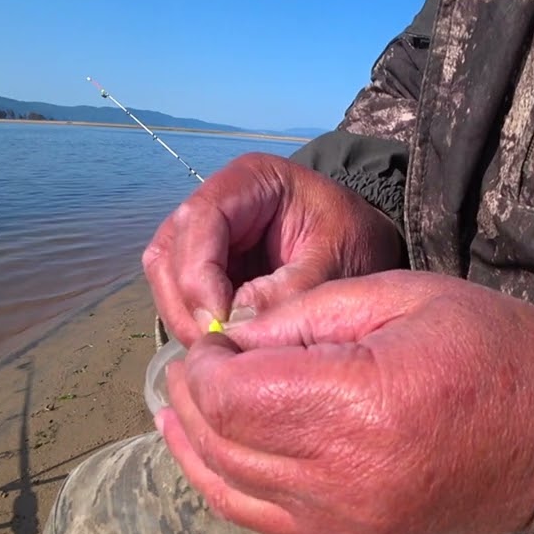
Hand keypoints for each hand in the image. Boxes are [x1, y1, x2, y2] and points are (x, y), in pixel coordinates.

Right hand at [142, 152, 402, 344]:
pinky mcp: (206, 270)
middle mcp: (217, 203)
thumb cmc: (356, 242)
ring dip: (185, 319)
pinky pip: (181, 298)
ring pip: (167, 279)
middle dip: (187, 304)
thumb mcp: (338, 262)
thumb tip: (234, 325)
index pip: (200, 219)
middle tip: (217, 349)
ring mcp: (206, 238)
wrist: (366, 248)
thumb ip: (291, 291)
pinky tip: (224, 348)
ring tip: (222, 352)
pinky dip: (195, 326)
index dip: (199, 274)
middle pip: (170, 251)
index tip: (220, 324)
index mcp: (251, 180)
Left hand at [156, 270, 533, 533]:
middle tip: (192, 363)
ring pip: (231, 488)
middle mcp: (346, 474)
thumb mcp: (402, 297)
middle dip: (191, 399)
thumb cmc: (494, 350)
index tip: (208, 338)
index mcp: (362, 402)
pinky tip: (205, 452)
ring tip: (180, 404)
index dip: (202, 365)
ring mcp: (349, 518)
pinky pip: (263, 519)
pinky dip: (223, 486)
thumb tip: (231, 338)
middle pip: (224, 442)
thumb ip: (305, 316)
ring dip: (195, 443)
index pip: (234, 395)